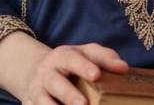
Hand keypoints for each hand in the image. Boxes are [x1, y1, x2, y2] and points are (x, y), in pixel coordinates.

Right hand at [0, 31, 127, 104]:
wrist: (36, 71)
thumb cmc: (70, 63)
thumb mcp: (85, 54)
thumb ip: (104, 57)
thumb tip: (123, 68)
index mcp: (61, 57)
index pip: (72, 59)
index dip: (84, 67)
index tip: (97, 75)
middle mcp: (46, 73)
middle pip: (55, 82)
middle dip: (68, 93)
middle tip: (83, 104)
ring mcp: (36, 90)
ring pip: (42, 100)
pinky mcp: (29, 104)